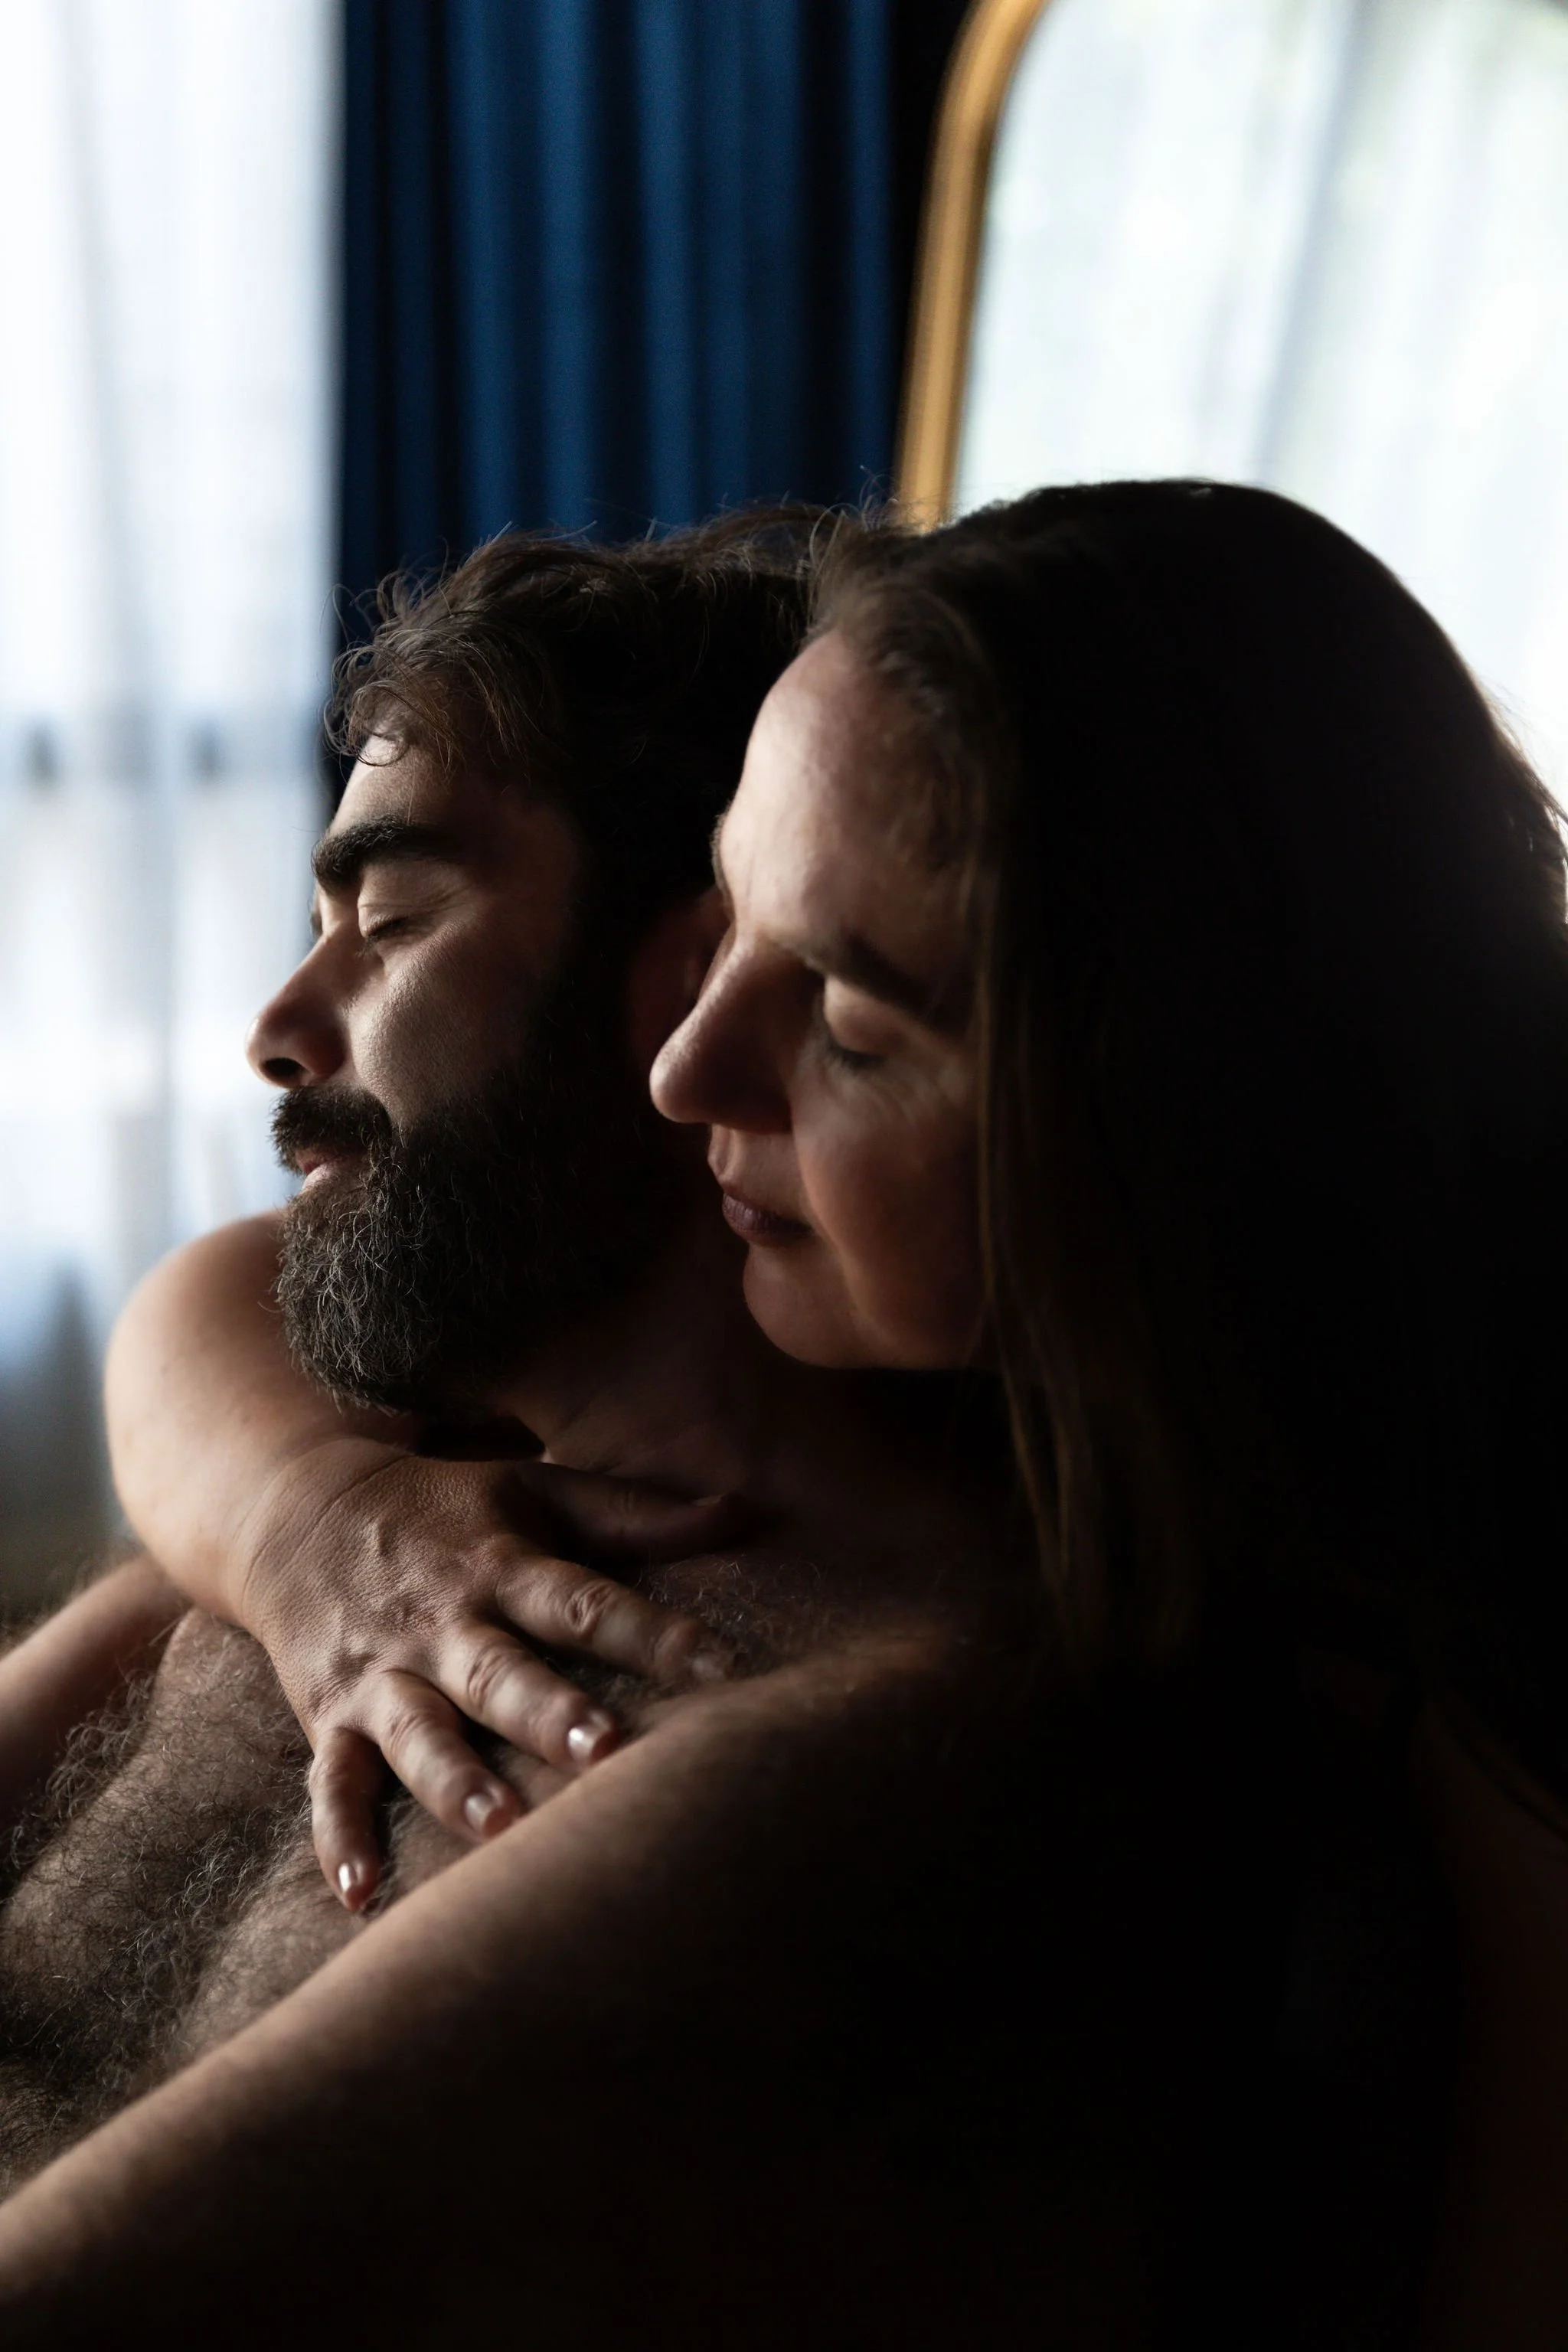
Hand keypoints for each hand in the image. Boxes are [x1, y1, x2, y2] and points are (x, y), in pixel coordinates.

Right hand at [232, 1437, 738, 1907]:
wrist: (300, 1510)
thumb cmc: (448, 1511)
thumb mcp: (536, 1493)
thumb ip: (636, 1513)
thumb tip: (744, 1511)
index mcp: (504, 1569)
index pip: (588, 1603)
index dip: (655, 1634)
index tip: (721, 1668)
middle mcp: (444, 1625)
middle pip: (502, 1674)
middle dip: (552, 1715)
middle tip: (609, 1752)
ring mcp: (383, 1676)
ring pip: (419, 1733)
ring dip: (457, 1780)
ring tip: (501, 1828)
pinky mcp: (331, 1717)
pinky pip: (331, 1782)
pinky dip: (340, 1836)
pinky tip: (360, 1893)